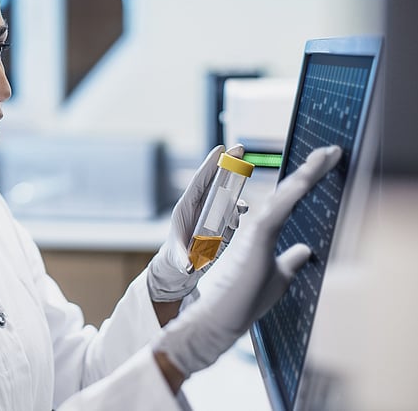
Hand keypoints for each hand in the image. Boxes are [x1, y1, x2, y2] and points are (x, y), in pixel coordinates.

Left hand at [147, 144, 247, 301]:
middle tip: (240, 147)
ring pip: (226, 195)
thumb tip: (189, 267)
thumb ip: (182, 261)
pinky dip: (239, 210)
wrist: (181, 269)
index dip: (209, 164)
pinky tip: (242, 214)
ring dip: (236, 192)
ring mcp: (211, 213)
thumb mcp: (177, 259)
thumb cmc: (175, 260)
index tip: (220, 149)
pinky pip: (233, 211)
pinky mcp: (221, 223)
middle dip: (227, 164)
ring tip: (241, 206)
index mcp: (185, 208)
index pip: (198, 181)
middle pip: (214, 181)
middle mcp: (200, 207)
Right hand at [152, 145, 341, 377]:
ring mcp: (257, 229)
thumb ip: (290, 261)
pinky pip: (278, 210)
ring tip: (326, 156)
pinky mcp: (256, 237)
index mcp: (266, 232)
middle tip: (332, 150)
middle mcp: (261, 226)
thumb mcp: (279, 277)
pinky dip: (293, 193)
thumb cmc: (246, 300)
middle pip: (289, 191)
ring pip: (285, 195)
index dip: (309, 181)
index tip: (328, 163)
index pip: (291, 201)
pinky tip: (308, 179)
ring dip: (307, 174)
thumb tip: (305, 250)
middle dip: (312, 170)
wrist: (224, 317)